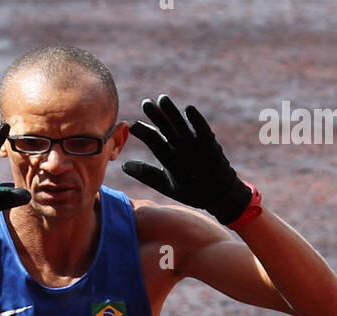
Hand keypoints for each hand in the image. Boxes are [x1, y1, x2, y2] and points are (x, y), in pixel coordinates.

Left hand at [122, 96, 250, 225]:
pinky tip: (189, 109)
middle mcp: (179, 145)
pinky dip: (196, 120)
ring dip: (172, 112)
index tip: (132, 126)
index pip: (153, 139)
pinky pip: (202, 130)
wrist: (214, 195)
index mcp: (168, 153)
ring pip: (181, 125)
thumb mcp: (164, 183)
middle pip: (165, 127)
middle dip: (156, 115)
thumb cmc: (189, 189)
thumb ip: (145, 173)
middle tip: (146, 103)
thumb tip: (123, 165)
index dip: (143, 131)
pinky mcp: (208, 144)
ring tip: (163, 100)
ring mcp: (193, 143)